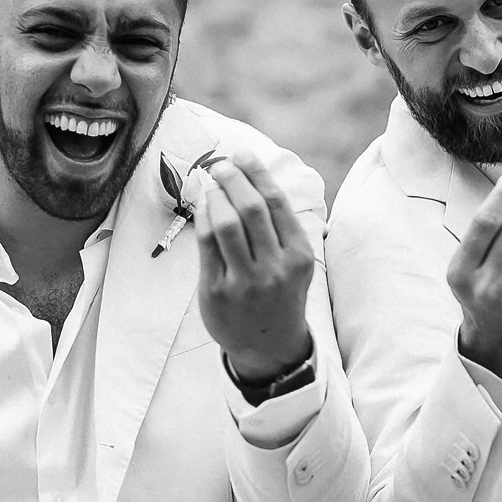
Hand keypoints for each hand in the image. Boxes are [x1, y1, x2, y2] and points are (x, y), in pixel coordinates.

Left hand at [196, 155, 316, 384]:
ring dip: (216, 195)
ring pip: (226, 224)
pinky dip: (204, 218)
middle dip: (233, 178)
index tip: (243, 154)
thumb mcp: (293, 262)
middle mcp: (275, 268)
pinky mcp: (218, 292)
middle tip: (221, 164)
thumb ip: (280, 227)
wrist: (270, 346)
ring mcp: (245, 282)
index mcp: (298, 255)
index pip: (276, 202)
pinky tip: (204, 206)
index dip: (257, 173)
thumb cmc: (280, 294)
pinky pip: (207, 245)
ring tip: (211, 182)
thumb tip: (250, 176)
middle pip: (250, 208)